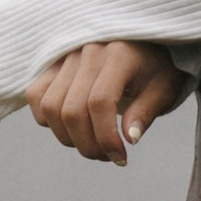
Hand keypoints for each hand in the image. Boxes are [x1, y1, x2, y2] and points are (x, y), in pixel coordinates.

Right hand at [25, 40, 193, 164]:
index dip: (106, 137)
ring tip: (91, 144)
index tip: (120, 158)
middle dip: (88, 145)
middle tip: (107, 156)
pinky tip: (71, 127)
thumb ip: (147, 112)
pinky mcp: (53, 63)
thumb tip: (129, 139)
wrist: (140, 42)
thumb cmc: (155, 68)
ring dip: (67, 137)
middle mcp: (88, 52)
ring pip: (50, 107)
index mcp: (119, 55)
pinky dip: (47, 119)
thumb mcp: (164, 88)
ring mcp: (66, 56)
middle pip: (72, 110)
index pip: (100, 103)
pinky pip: (36, 95)